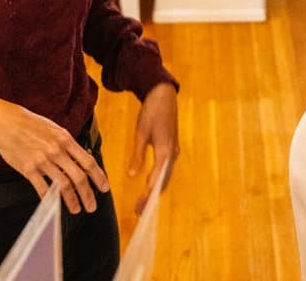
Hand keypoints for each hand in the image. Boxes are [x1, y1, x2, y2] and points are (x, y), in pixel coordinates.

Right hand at [0, 98, 108, 214]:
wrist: (4, 122)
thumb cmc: (29, 124)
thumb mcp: (53, 128)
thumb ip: (66, 143)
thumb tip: (79, 159)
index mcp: (65, 139)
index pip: (88, 161)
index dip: (98, 176)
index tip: (104, 187)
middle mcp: (56, 150)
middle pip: (79, 177)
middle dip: (88, 194)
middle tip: (92, 206)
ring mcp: (42, 160)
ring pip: (63, 185)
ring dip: (72, 200)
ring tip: (76, 209)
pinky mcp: (28, 169)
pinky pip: (42, 188)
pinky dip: (49, 200)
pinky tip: (53, 207)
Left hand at [128, 83, 179, 212]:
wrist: (164, 95)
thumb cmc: (151, 112)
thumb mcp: (141, 133)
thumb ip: (137, 156)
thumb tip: (131, 176)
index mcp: (165, 152)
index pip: (156, 181)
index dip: (147, 196)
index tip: (139, 208)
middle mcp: (172, 155)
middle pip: (163, 183)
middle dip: (152, 198)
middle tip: (139, 211)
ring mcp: (174, 151)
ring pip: (165, 177)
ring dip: (155, 191)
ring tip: (143, 202)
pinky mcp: (172, 148)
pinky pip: (166, 169)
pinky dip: (158, 180)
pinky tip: (149, 185)